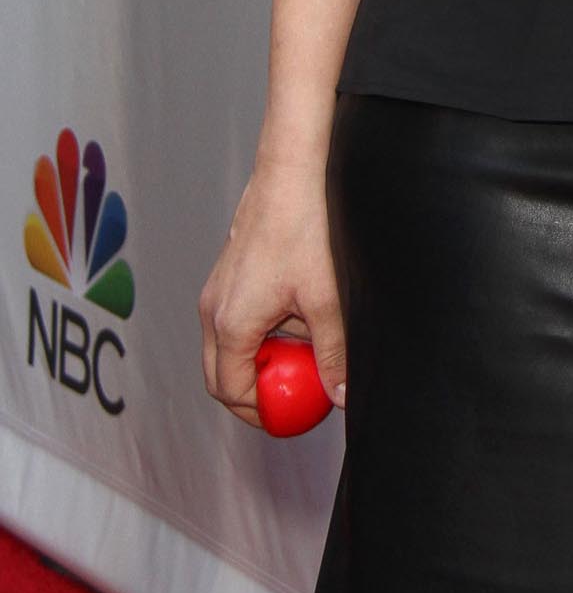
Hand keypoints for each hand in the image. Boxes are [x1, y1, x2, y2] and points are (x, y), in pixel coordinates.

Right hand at [198, 166, 345, 427]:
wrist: (291, 175)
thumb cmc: (305, 230)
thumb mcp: (327, 301)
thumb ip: (332, 353)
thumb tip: (339, 395)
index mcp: (232, 324)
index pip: (232, 391)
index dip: (262, 412)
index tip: (294, 418)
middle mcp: (213, 311)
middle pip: (223, 377)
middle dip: (258, 394)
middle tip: (298, 399)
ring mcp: (216, 293)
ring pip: (232, 348)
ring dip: (265, 358)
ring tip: (309, 346)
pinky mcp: (228, 278)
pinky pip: (238, 322)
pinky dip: (264, 332)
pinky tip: (302, 314)